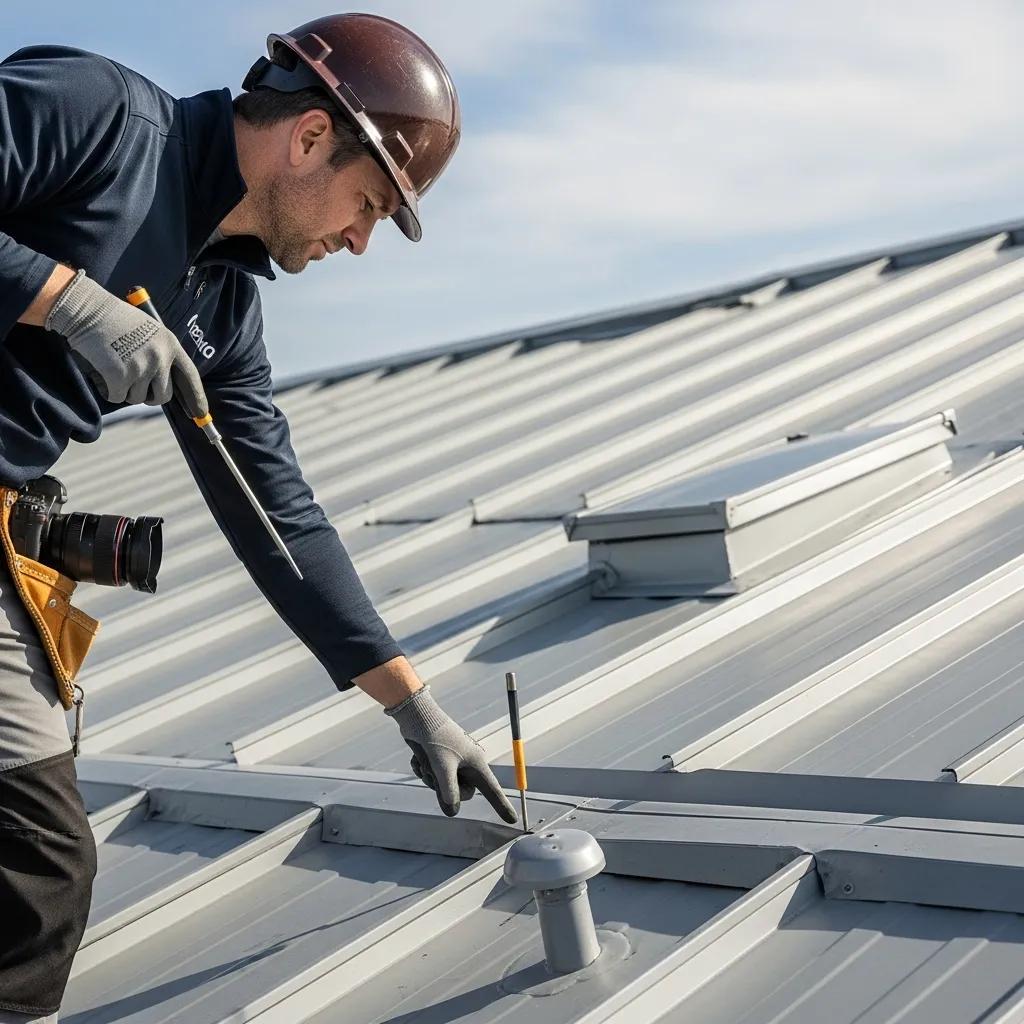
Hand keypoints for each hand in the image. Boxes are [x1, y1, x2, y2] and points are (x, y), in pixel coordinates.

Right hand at [45, 269, 208, 414]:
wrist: (88, 309)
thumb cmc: (115, 319)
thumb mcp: (150, 332)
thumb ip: (161, 354)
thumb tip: (165, 383)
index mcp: (170, 345)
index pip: (190, 377)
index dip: (196, 398)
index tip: (199, 414)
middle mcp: (160, 358)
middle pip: (163, 396)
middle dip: (149, 396)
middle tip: (134, 383)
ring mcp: (141, 367)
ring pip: (137, 398)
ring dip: (125, 390)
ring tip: (115, 367)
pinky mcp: (120, 376)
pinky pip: (117, 397)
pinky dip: (108, 390)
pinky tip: (103, 371)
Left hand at [385, 685, 517, 822]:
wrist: (417, 716)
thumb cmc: (434, 738)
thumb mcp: (442, 768)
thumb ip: (449, 792)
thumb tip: (453, 811)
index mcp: (476, 763)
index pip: (492, 790)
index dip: (502, 806)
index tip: (513, 820)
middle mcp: (468, 763)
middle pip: (462, 793)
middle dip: (444, 788)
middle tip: (433, 774)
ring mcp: (455, 762)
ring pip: (445, 787)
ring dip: (431, 778)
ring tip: (424, 762)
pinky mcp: (441, 760)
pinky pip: (435, 778)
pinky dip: (425, 770)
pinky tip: (419, 759)